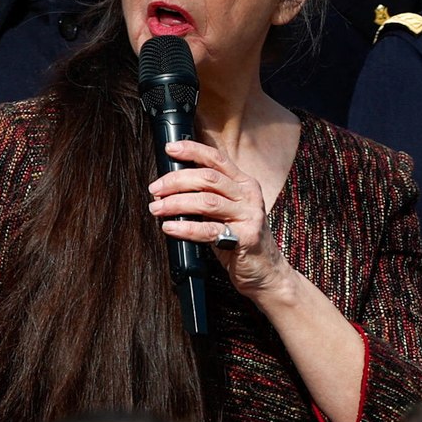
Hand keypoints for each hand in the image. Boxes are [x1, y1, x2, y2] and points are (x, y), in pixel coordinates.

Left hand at [147, 140, 291, 298]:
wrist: (266, 272)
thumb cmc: (240, 239)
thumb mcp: (228, 211)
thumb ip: (208, 195)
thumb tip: (170, 186)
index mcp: (244, 183)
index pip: (217, 159)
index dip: (192, 150)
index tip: (170, 149)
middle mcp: (248, 195)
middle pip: (207, 178)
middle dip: (176, 181)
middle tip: (155, 190)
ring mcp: (249, 216)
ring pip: (207, 201)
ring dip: (176, 203)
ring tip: (157, 209)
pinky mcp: (246, 238)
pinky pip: (209, 230)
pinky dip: (185, 228)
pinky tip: (170, 227)